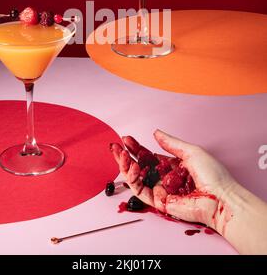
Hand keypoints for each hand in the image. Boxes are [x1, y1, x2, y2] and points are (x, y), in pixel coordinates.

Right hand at [111, 129, 236, 230]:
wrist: (221, 199)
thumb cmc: (213, 176)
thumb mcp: (191, 151)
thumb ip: (171, 143)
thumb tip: (156, 133)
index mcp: (174, 165)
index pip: (151, 156)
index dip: (138, 147)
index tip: (127, 139)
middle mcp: (167, 178)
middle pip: (141, 166)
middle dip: (126, 156)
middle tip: (116, 147)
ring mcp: (163, 190)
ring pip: (138, 179)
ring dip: (126, 166)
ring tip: (121, 155)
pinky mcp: (160, 202)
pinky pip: (142, 191)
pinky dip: (134, 180)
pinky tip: (131, 168)